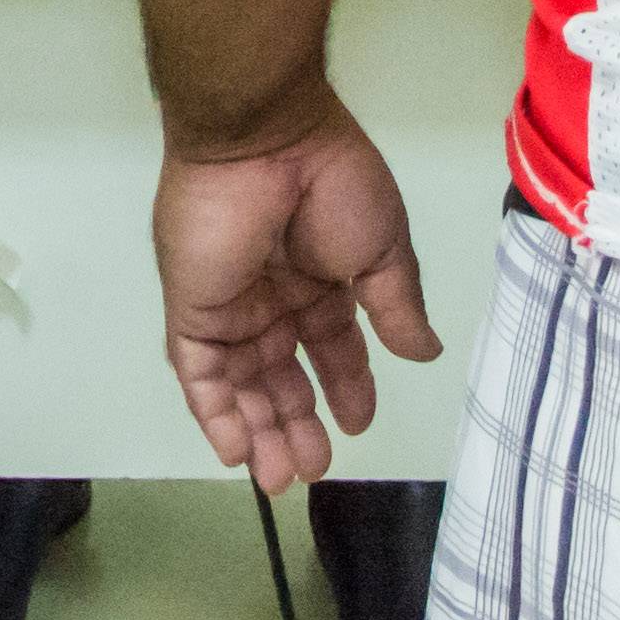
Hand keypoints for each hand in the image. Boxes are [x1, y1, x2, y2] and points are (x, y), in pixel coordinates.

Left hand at [156, 96, 443, 492]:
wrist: (266, 142)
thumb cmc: (332, 185)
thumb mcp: (384, 248)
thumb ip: (397, 306)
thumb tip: (426, 354)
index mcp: (320, 278)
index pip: (331, 346)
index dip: (346, 387)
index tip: (359, 424)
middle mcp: (273, 296)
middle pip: (282, 376)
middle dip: (298, 424)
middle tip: (314, 469)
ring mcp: (230, 305)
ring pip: (242, 385)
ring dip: (261, 432)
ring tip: (282, 476)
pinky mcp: (193, 310)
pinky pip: (198, 373)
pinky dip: (215, 414)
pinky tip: (237, 452)